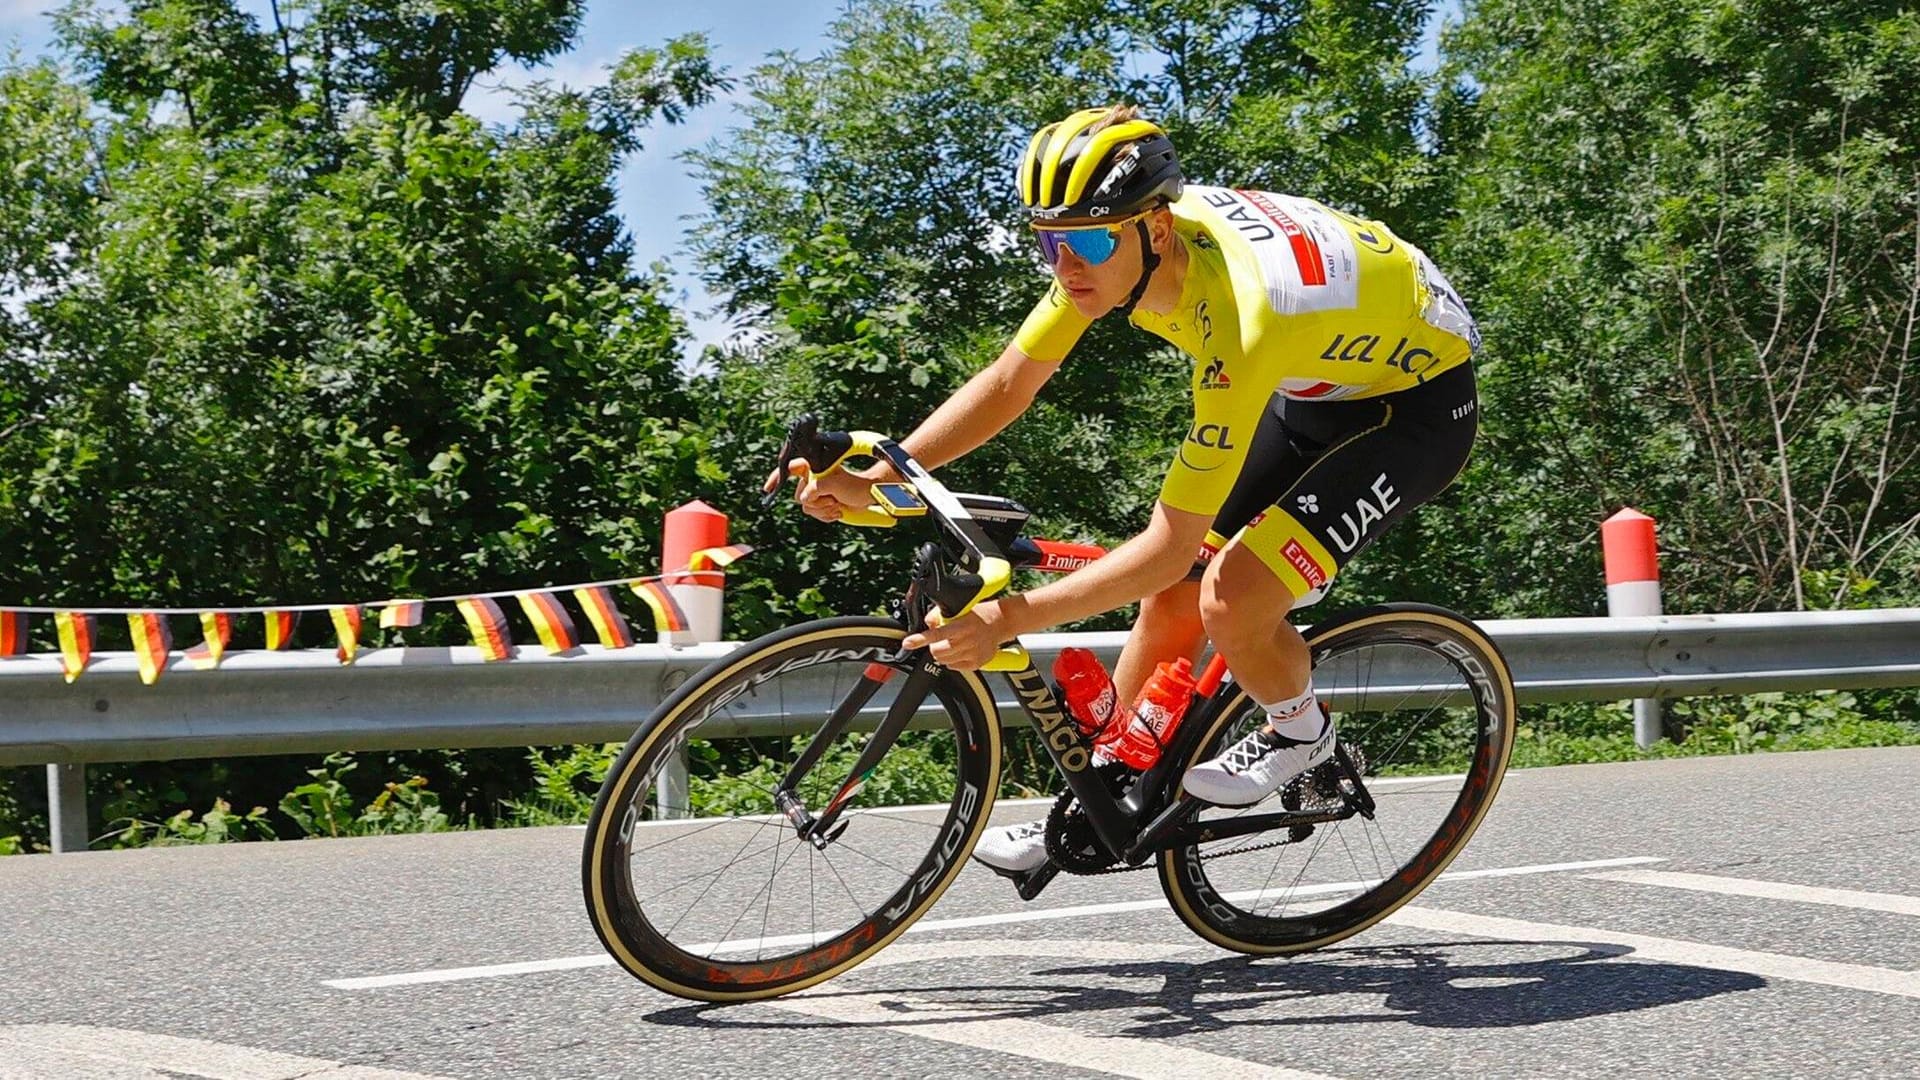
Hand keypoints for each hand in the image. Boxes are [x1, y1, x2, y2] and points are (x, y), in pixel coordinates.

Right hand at [761, 459, 877, 522]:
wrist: (869, 497)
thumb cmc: (855, 485)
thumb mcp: (833, 485)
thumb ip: (815, 489)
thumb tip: (805, 499)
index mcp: (814, 467)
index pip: (790, 469)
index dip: (777, 478)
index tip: (768, 488)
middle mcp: (812, 478)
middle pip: (799, 495)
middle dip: (815, 501)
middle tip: (832, 499)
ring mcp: (817, 492)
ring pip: (806, 507)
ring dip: (823, 510)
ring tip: (838, 505)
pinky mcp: (822, 504)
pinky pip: (814, 514)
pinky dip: (826, 516)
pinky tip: (838, 511)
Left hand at [901, 597, 1026, 670]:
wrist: (1002, 622)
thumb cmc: (981, 614)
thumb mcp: (961, 607)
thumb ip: (941, 615)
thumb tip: (928, 623)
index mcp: (962, 625)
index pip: (936, 634)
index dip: (919, 640)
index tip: (908, 643)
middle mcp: (967, 641)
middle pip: (937, 652)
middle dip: (933, 646)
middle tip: (939, 640)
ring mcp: (972, 654)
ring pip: (943, 661)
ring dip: (942, 653)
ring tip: (952, 643)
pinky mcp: (976, 664)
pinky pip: (954, 667)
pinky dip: (952, 660)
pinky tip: (960, 650)